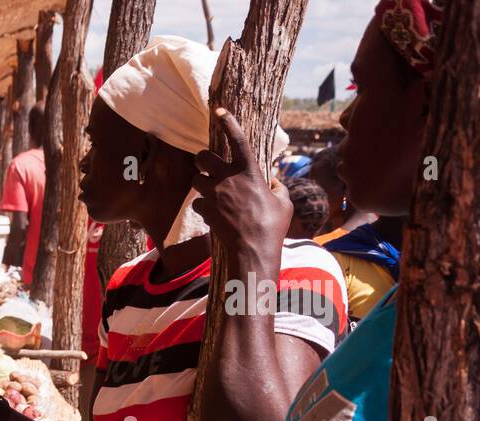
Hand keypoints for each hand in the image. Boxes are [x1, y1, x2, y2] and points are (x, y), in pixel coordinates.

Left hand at [191, 109, 292, 261]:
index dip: (229, 123)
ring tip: (212, 191)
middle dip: (202, 159)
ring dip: (201, 182)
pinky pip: (196, 203)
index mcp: (250, 171)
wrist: (253, 249)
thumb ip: (278, 188)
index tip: (220, 111)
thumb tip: (274, 183)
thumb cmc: (273, 225)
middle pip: (202, 157)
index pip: (238, 140)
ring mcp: (214, 194)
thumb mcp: (283, 202)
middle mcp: (228, 178)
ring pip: (196, 179)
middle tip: (208, 164)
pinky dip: (202, 206)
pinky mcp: (205, 210)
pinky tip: (213, 213)